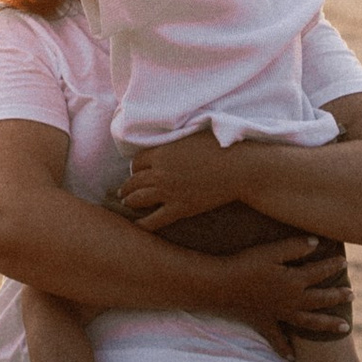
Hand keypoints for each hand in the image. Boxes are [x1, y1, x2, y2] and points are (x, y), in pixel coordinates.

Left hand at [119, 129, 243, 230]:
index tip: (136, 171)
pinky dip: (143, 224)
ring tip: (127, 203)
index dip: (135, 167)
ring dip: (130, 201)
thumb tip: (167, 137)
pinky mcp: (180, 208)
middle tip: (123, 191)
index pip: (137, 161)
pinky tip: (138, 226)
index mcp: (162, 152)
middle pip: (134, 181)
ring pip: (138, 199)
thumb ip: (175, 141)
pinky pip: (154, 220)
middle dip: (127, 186)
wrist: (238, 168)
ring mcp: (169, 191)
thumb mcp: (192, 135)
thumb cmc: (221, 146)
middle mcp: (160, 173)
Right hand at [224, 239, 353, 352]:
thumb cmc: (245, 265)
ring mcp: (279, 315)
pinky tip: (293, 357)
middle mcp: (291, 301)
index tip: (344, 262)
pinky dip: (285, 349)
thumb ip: (295, 247)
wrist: (221, 286)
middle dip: (337, 297)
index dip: (332, 266)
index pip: (320, 272)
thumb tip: (317, 243)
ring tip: (345, 328)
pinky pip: (277, 340)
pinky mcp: (264, 323)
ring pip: (309, 322)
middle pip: (320, 300)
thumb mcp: (271, 251)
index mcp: (294, 281)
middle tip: (352, 295)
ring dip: (327, 325)